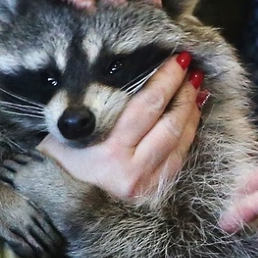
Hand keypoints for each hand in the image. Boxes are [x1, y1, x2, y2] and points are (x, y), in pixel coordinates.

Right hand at [38, 54, 201, 199]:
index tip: (178, 59)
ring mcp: (147, 183)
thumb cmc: (62, 156)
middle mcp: (132, 170)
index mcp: (110, 153)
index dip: (166, 80)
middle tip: (190, 69)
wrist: (62, 198)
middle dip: (184, 92)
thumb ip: (90, 104)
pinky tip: (191, 115)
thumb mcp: (67, 129)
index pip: (147, 107)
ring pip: (181, 140)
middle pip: (170, 123)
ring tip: (194, 87)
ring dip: (191, 110)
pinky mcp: (155, 190)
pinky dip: (189, 132)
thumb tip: (125, 68)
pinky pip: (180, 156)